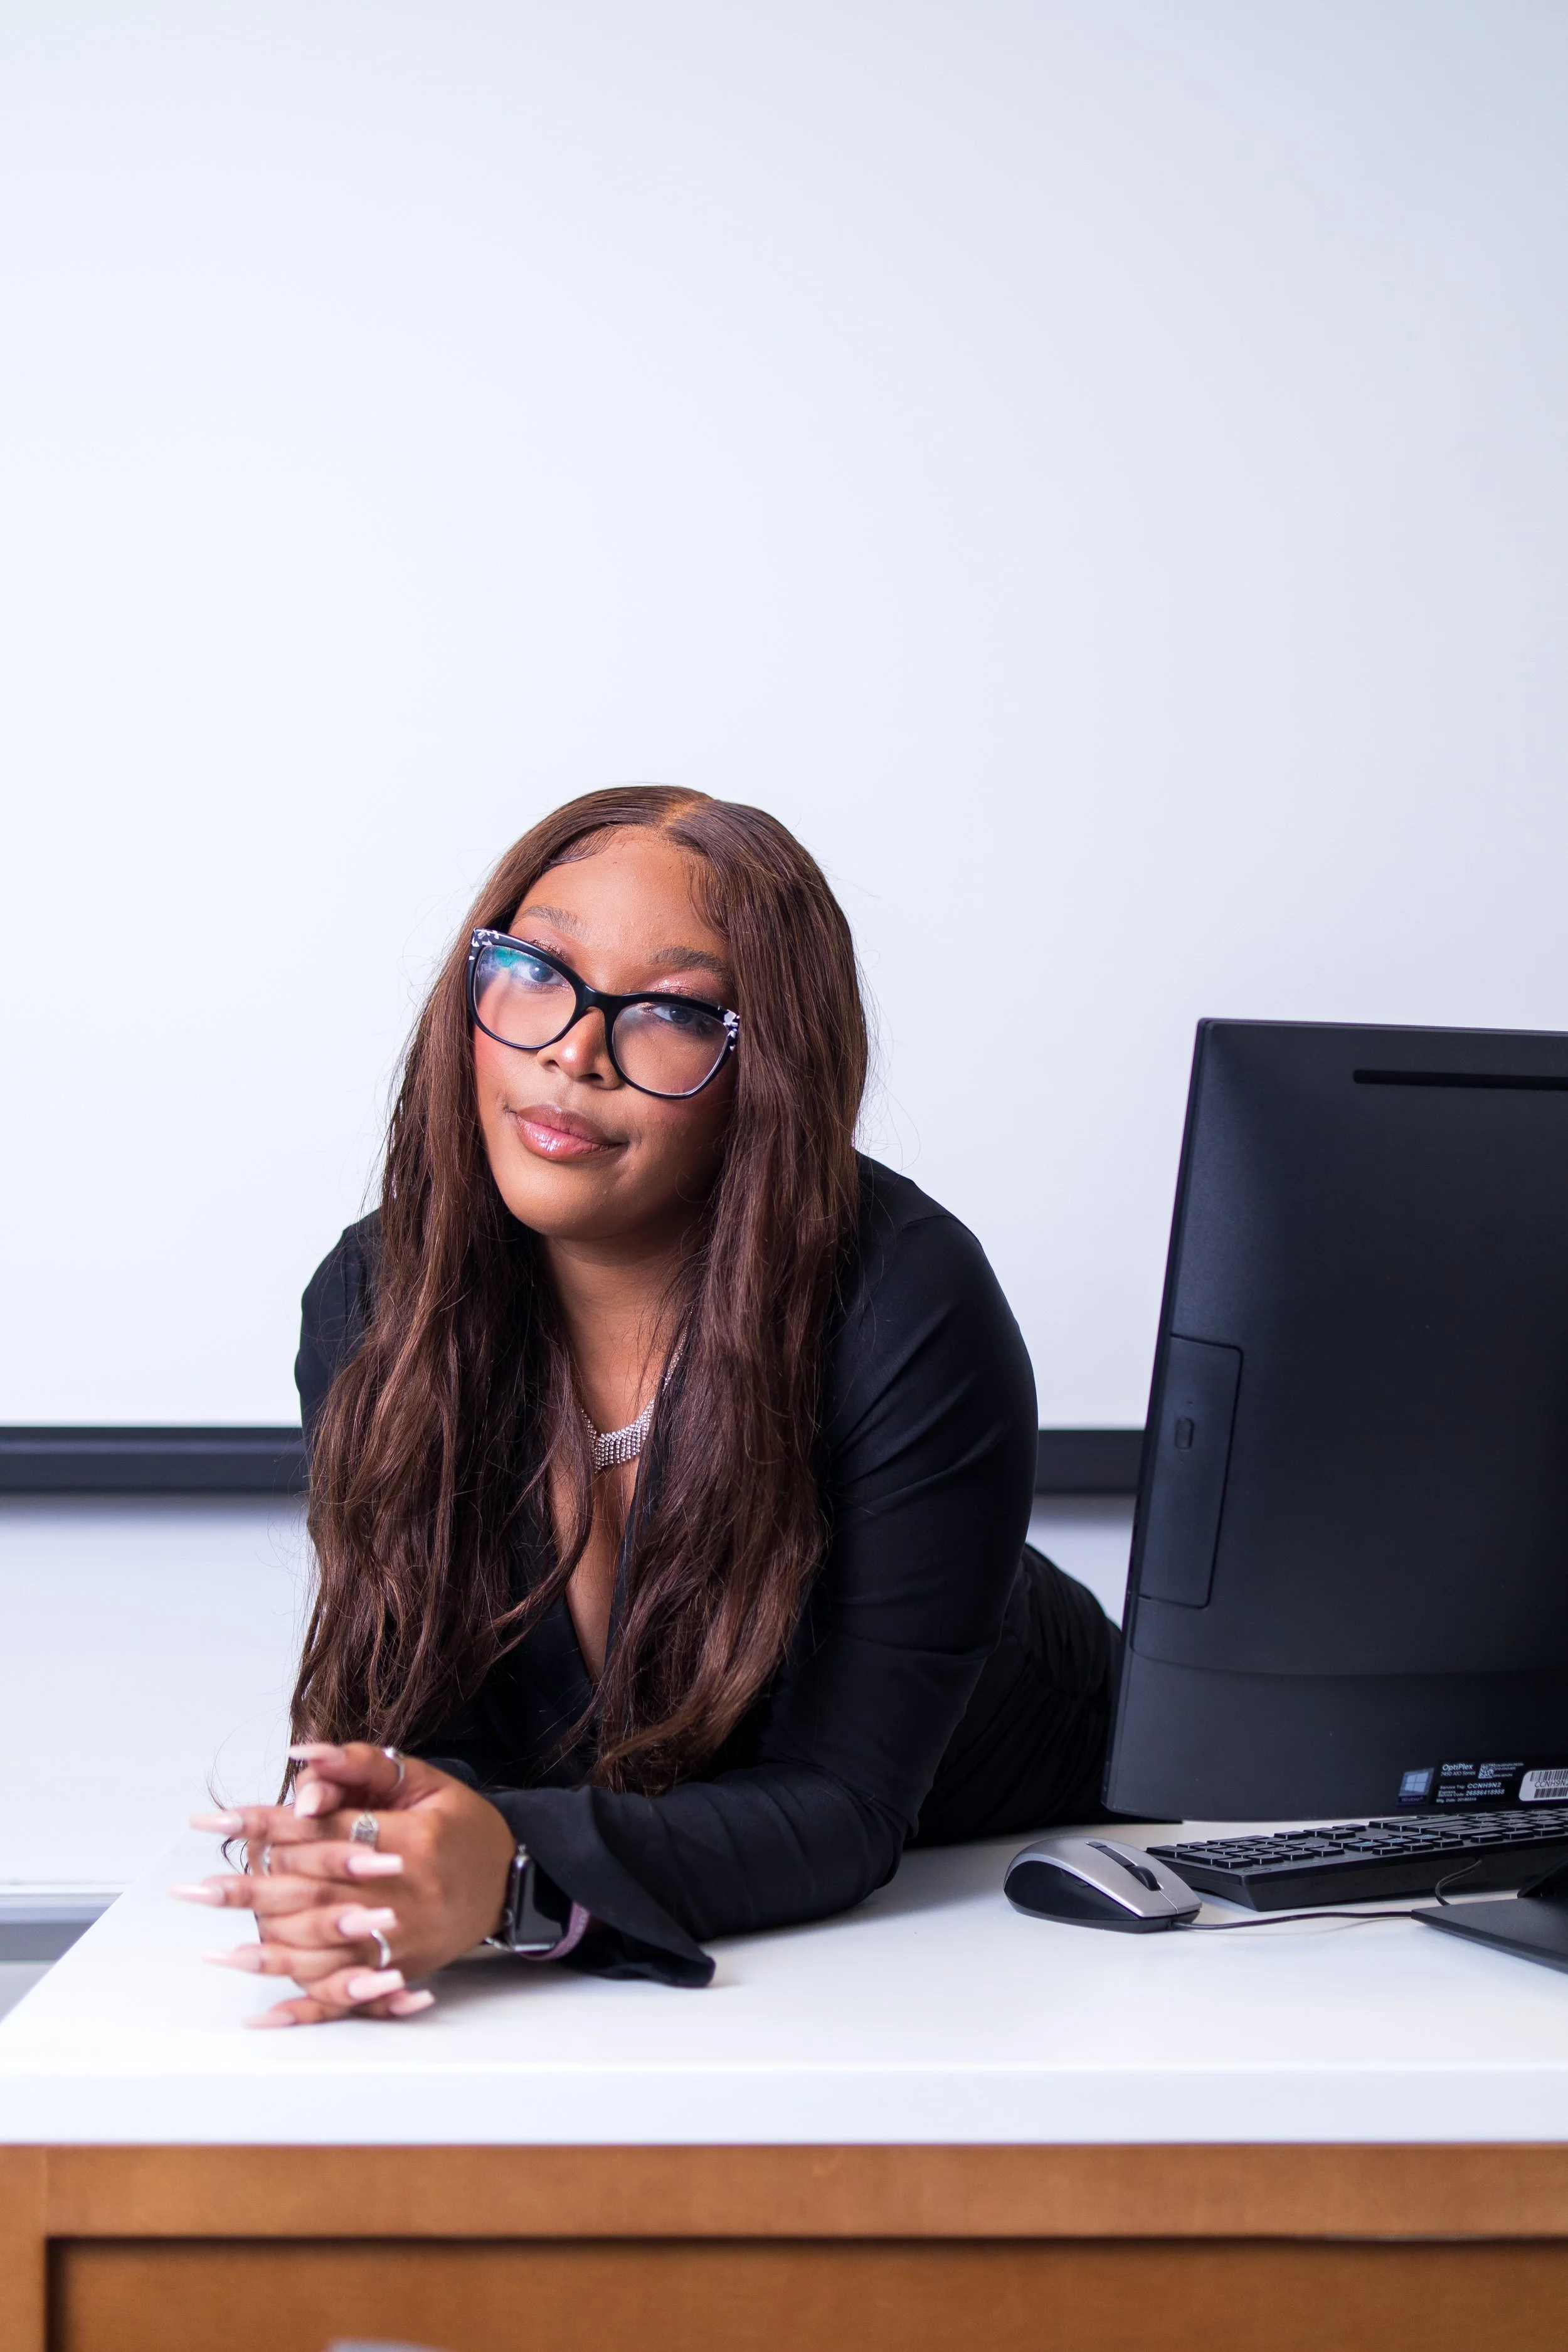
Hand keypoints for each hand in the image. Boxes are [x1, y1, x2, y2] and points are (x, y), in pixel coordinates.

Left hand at [175, 1744, 516, 2027]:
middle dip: (247, 1892)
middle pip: (313, 1894)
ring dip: (263, 1952)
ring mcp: (403, 1942)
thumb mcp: (420, 1779)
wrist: (510, 1878)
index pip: (324, 1832)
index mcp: (413, 1840)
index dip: (265, 1825)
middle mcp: (405, 1896)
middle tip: (192, 1891)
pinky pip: (346, 1996)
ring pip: (323, 1950)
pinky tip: (260, 2012)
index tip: (214, 1821)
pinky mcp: (400, 1971)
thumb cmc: (457, 1822)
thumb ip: (359, 1767)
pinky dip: (301, 2008)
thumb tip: (300, 1760)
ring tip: (211, 1949)